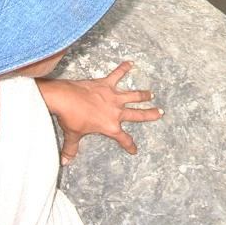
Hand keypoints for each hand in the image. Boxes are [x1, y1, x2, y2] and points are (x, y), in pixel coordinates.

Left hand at [38, 61, 162, 164]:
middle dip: (150, 114)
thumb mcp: (73, 135)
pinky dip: (124, 68)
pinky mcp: (106, 83)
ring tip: (151, 94)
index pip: (123, 138)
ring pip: (132, 95)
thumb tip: (65, 161)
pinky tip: (130, 62)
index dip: (130, 145)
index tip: (135, 150)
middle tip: (160, 113)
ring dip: (143, 94)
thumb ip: (71, 149)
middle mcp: (116, 111)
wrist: (65, 99)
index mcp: (109, 126)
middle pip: (137, 114)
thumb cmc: (70, 118)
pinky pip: (117, 74)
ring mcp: (112, 96)